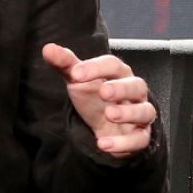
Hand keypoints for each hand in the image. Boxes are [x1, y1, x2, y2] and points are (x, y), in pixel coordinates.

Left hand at [41, 43, 155, 157]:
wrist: (106, 127)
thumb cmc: (95, 98)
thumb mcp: (78, 80)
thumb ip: (65, 64)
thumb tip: (48, 48)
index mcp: (119, 75)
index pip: (113, 65)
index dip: (96, 67)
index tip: (75, 74)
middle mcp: (135, 92)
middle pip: (136, 86)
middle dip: (121, 88)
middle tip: (104, 91)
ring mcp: (140, 114)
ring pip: (145, 111)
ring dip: (128, 113)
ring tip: (109, 114)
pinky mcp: (140, 136)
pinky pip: (139, 139)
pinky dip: (123, 143)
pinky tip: (103, 144)